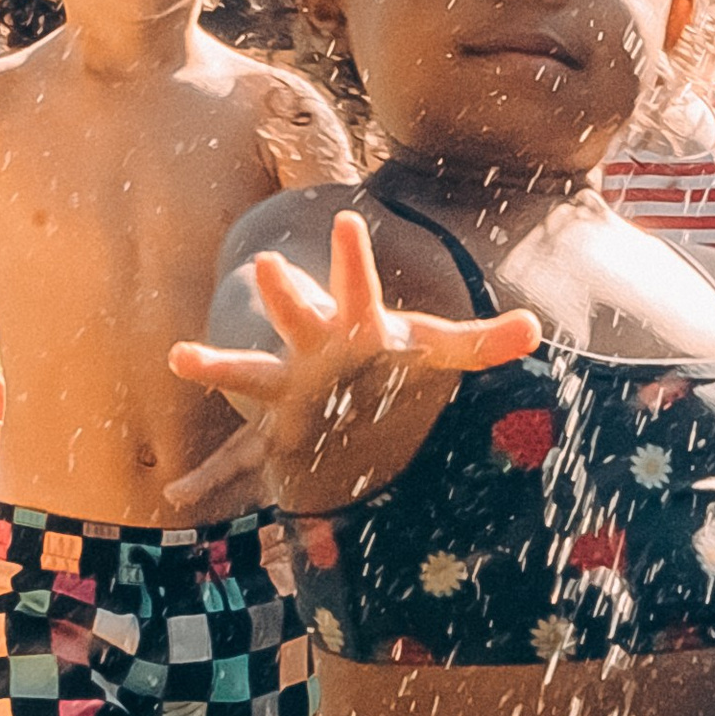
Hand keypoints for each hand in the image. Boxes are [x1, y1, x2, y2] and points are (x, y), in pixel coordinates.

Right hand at [168, 207, 543, 513]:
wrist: (336, 376)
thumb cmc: (387, 355)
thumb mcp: (437, 348)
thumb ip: (482, 342)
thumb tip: (534, 329)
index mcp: (354, 325)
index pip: (359, 288)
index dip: (353, 259)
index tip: (347, 221)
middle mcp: (312, 348)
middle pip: (298, 317)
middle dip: (285, 294)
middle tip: (272, 262)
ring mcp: (287, 388)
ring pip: (249, 375)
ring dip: (218, 367)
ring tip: (182, 356)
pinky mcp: (273, 429)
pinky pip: (240, 455)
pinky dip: (213, 476)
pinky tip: (180, 495)